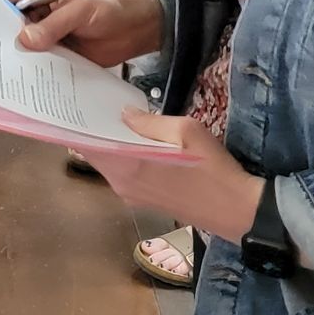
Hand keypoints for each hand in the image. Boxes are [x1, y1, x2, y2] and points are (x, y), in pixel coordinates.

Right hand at [0, 0, 163, 68]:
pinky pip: (38, 64)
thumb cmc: (111, 6)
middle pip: (6, 26)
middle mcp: (35, 13)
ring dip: (13, 60)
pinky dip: (31, 73)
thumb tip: (24, 41)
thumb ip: (53, 24)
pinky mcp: (55, 55)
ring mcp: (44, 36)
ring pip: (20, 48)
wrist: (139, 27)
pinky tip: (22, 85)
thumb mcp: (81, 9)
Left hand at [95, 111, 264, 242]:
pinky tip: (135, 143)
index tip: (78, 105)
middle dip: (95, 131)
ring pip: (110, 164)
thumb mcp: (185, 131)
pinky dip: (123, 158)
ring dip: (110, 144)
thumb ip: (150, 123)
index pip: (88, 144)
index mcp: (128, 166)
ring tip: (116, 119)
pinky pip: (123, 174)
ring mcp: (131, 196)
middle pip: (96, 154)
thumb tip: (125, 114)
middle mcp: (122, 185)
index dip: (81, 124)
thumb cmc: (212, 167)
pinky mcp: (143, 201)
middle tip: (96, 105)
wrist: (235, 209)